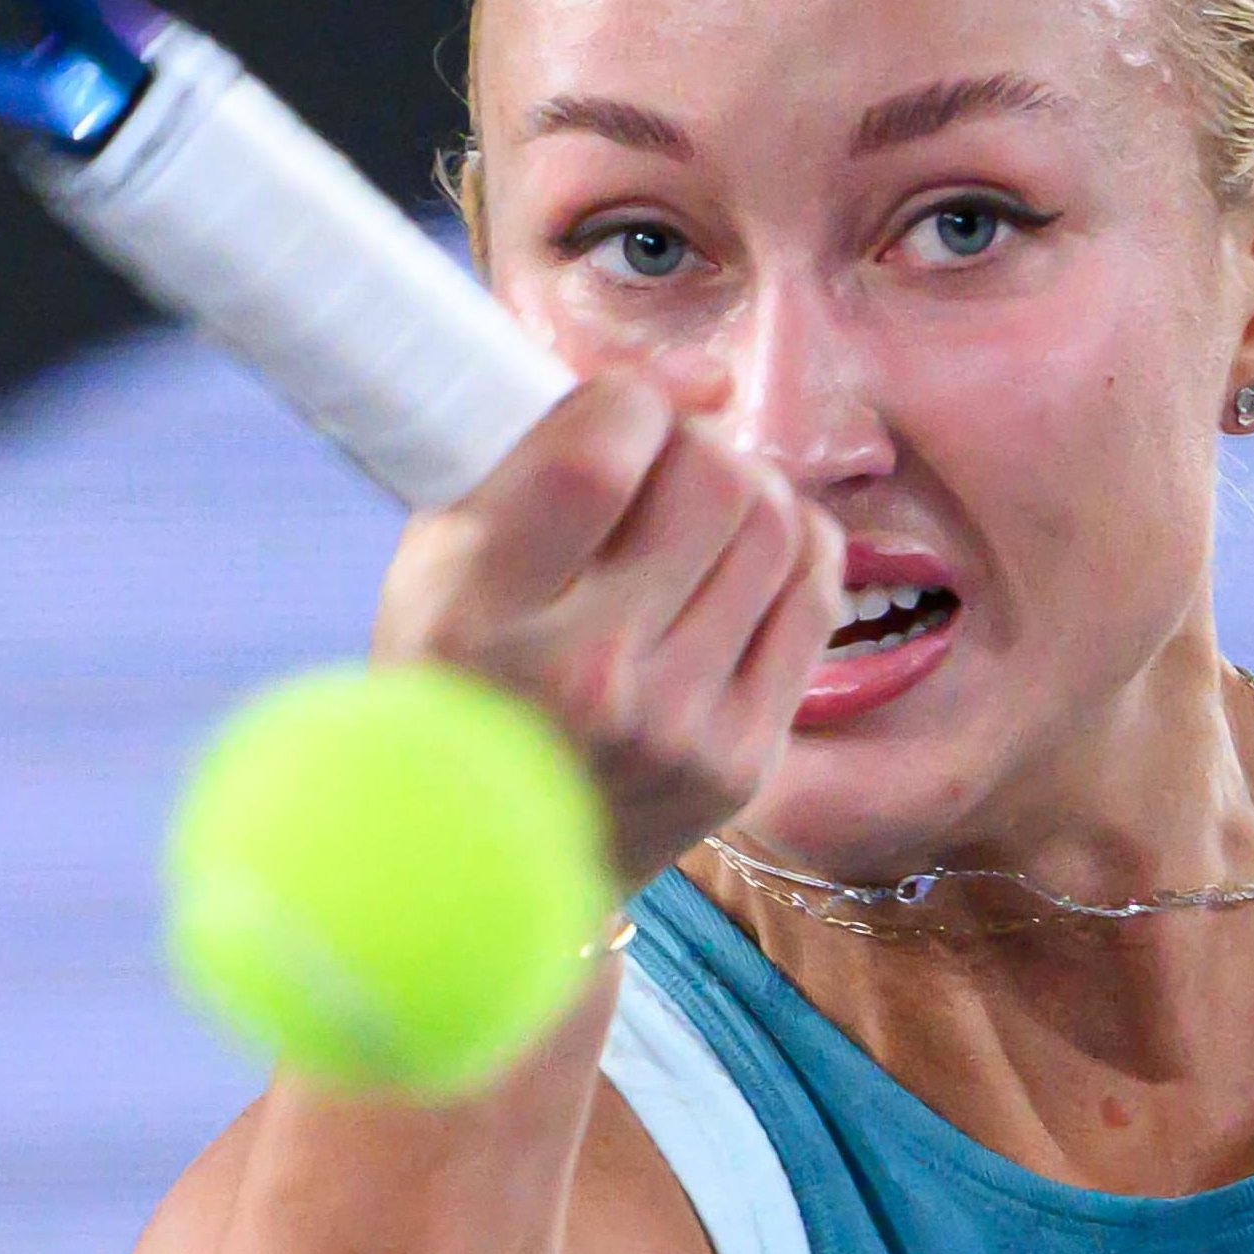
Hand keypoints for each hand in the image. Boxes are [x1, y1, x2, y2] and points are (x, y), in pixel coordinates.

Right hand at [373, 370, 841, 887]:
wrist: (480, 872)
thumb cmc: (458, 682)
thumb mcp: (439, 562)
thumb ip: (534, 455)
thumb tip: (692, 381)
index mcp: (481, 616)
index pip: (597, 454)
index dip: (626, 399)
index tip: (616, 411)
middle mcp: (586, 676)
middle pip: (713, 477)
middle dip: (695, 441)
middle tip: (663, 463)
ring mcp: (677, 728)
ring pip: (780, 523)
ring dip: (749, 488)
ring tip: (700, 511)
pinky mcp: (743, 761)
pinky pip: (814, 594)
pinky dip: (792, 549)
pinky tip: (742, 559)